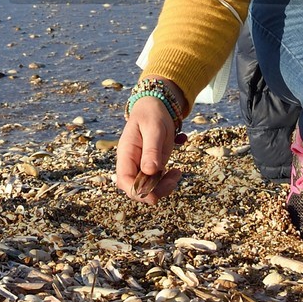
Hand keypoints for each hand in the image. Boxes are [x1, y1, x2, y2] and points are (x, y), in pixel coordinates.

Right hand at [113, 90, 183, 204]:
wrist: (154, 106)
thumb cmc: (152, 115)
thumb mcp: (154, 128)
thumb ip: (151, 149)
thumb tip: (150, 171)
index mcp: (126, 153)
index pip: (125, 180)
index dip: (138, 192)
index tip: (155, 195)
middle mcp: (130, 163)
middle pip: (135, 189)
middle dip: (154, 191)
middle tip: (173, 180)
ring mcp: (139, 166)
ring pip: (146, 188)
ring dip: (163, 187)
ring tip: (177, 173)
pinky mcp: (149, 167)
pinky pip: (155, 182)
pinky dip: (166, 182)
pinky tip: (176, 171)